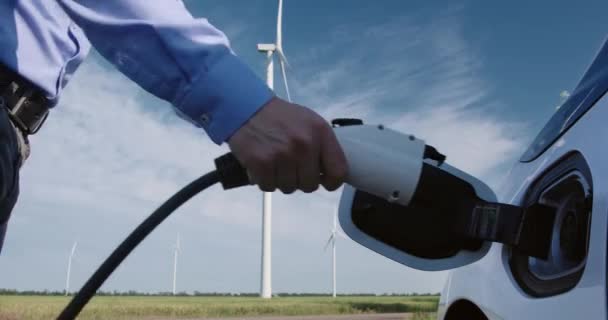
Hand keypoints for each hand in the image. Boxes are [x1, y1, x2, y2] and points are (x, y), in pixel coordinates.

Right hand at [227, 97, 347, 193]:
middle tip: (291, 167)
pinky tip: (263, 166)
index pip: (338, 171)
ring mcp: (282, 154)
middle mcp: (304, 144)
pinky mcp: (261, 163)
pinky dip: (264, 180)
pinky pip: (268, 186)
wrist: (247, 107)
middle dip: (301, 180)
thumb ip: (323, 146)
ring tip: (275, 163)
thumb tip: (330, 173)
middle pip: (310, 185)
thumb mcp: (310, 122)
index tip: (324, 181)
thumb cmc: (281, 117)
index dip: (332, 182)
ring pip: (289, 188)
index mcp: (321, 132)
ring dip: (281, 180)